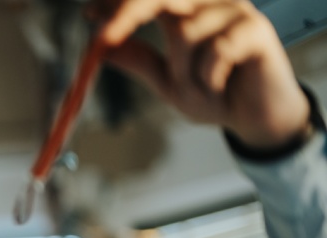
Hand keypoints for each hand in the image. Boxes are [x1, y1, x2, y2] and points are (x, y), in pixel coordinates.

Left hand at [91, 0, 310, 148]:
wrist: (253, 118)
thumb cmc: (213, 93)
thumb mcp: (166, 80)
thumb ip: (138, 60)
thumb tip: (100, 47)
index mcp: (184, 8)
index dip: (117, 2)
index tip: (87, 15)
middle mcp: (208, 2)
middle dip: (129, 13)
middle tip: (105, 38)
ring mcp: (234, 11)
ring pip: (185, 31)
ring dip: (181, 71)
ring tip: (199, 88)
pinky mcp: (257, 29)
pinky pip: (216, 51)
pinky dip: (208, 77)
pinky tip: (219, 85)